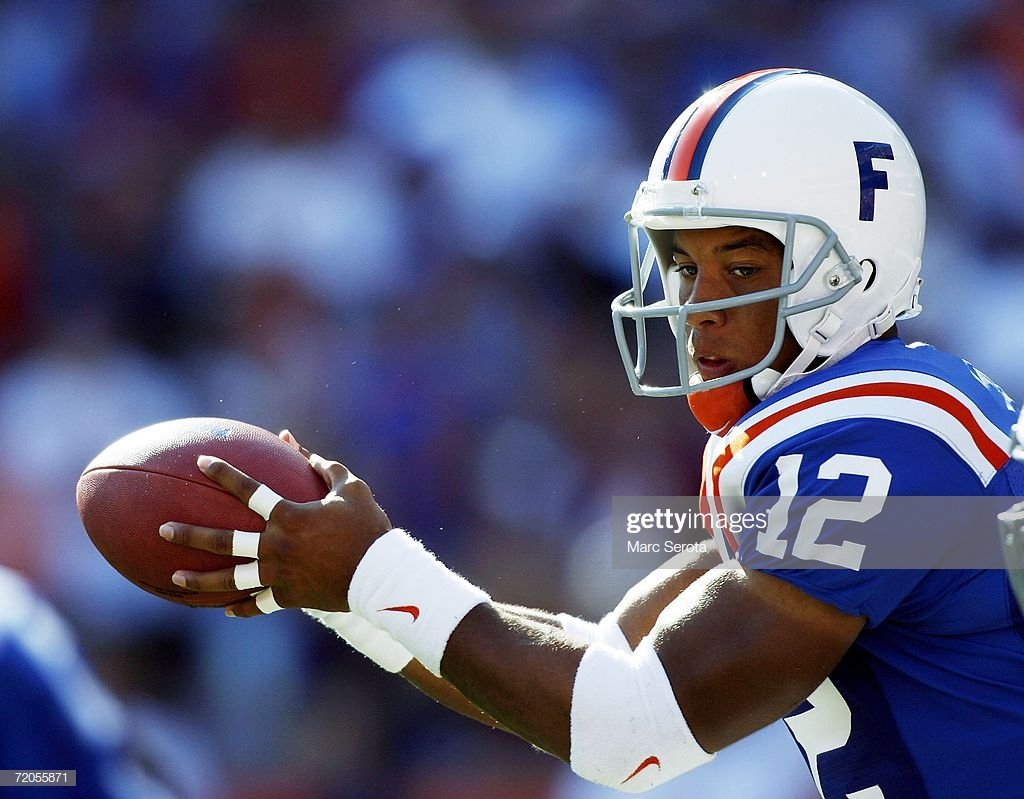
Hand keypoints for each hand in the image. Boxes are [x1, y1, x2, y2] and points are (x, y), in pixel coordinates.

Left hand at [159, 433, 391, 616]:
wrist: (382, 576)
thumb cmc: (368, 527)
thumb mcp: (350, 489)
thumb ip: (322, 466)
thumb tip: (296, 445)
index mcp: (289, 516)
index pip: (248, 490)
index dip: (223, 473)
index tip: (201, 461)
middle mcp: (276, 546)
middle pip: (224, 541)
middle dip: (190, 535)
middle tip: (163, 530)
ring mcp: (279, 575)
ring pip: (231, 579)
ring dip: (200, 580)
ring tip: (175, 578)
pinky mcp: (288, 598)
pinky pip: (258, 604)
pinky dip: (242, 606)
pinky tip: (225, 609)